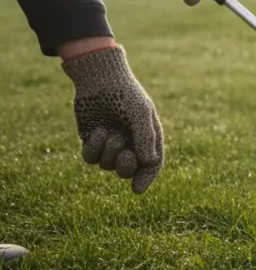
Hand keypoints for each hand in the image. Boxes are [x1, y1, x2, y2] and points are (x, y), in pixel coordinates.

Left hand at [62, 45, 164, 193]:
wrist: (99, 79)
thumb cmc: (125, 94)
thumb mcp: (140, 113)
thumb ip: (145, 138)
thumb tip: (149, 163)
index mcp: (147, 138)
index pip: (151, 164)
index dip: (146, 178)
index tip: (136, 190)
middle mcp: (129, 144)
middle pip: (128, 170)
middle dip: (126, 167)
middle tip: (125, 157)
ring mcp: (109, 144)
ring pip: (107, 165)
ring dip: (107, 152)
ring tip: (107, 132)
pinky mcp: (91, 141)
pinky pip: (90, 158)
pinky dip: (93, 148)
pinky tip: (96, 132)